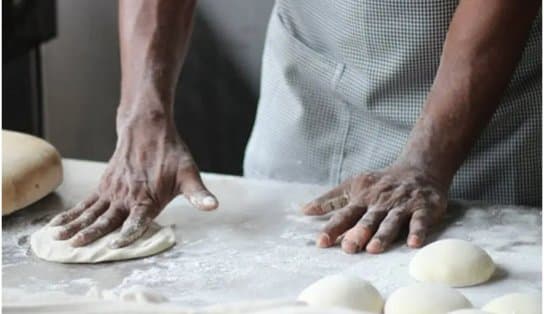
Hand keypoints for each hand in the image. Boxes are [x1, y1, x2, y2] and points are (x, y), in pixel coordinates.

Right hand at [49, 115, 217, 247]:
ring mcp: (112, 191)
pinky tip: (57, 225)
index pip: (137, 221)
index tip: (115, 245)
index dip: (128, 233)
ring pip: (91, 212)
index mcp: (148, 198)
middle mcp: (127, 197)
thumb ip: (198, 194)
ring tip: (59, 238)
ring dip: (75, 225)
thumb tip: (213, 206)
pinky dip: (71, 214)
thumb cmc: (171, 154)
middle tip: (76, 246)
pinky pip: (85, 202)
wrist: (148, 129)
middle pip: (107, 219)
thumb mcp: (189, 173)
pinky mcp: (104, 186)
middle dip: (91, 234)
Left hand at [302, 165, 446, 253]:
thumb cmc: (381, 182)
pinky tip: (413, 243)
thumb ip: (331, 200)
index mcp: (363, 199)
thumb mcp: (353, 186)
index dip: (333, 228)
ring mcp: (402, 205)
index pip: (345, 215)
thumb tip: (304, 210)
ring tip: (374, 249)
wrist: (420, 168)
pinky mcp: (424, 207)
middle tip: (348, 247)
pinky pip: (420, 220)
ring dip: (383, 235)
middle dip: (358, 233)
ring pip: (391, 221)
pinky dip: (417, 231)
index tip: (321, 242)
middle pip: (368, 219)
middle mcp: (381, 203)